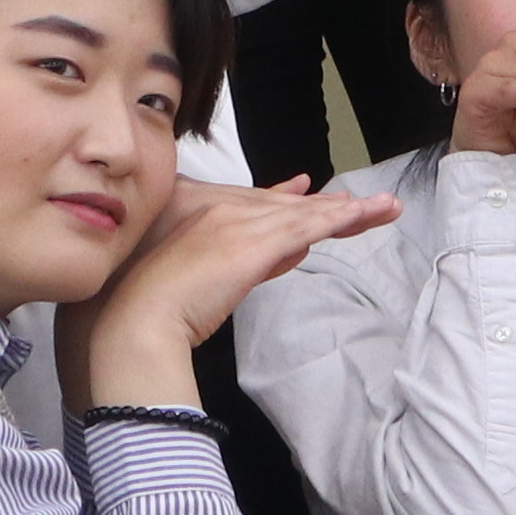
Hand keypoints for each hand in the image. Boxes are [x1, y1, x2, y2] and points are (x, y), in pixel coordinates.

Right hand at [82, 173, 404, 376]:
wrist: (130, 321)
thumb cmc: (144, 313)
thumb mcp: (191, 284)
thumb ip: (231, 268)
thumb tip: (277, 258)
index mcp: (197, 217)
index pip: (254, 206)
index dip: (287, 202)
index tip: (310, 194)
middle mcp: (219, 212)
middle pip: (286, 207)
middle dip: (328, 207)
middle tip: (371, 205)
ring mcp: (235, 226)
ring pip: (303, 215)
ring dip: (348, 212)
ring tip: (385, 208)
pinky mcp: (250, 246)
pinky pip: (304, 228)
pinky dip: (336, 220)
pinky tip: (362, 216)